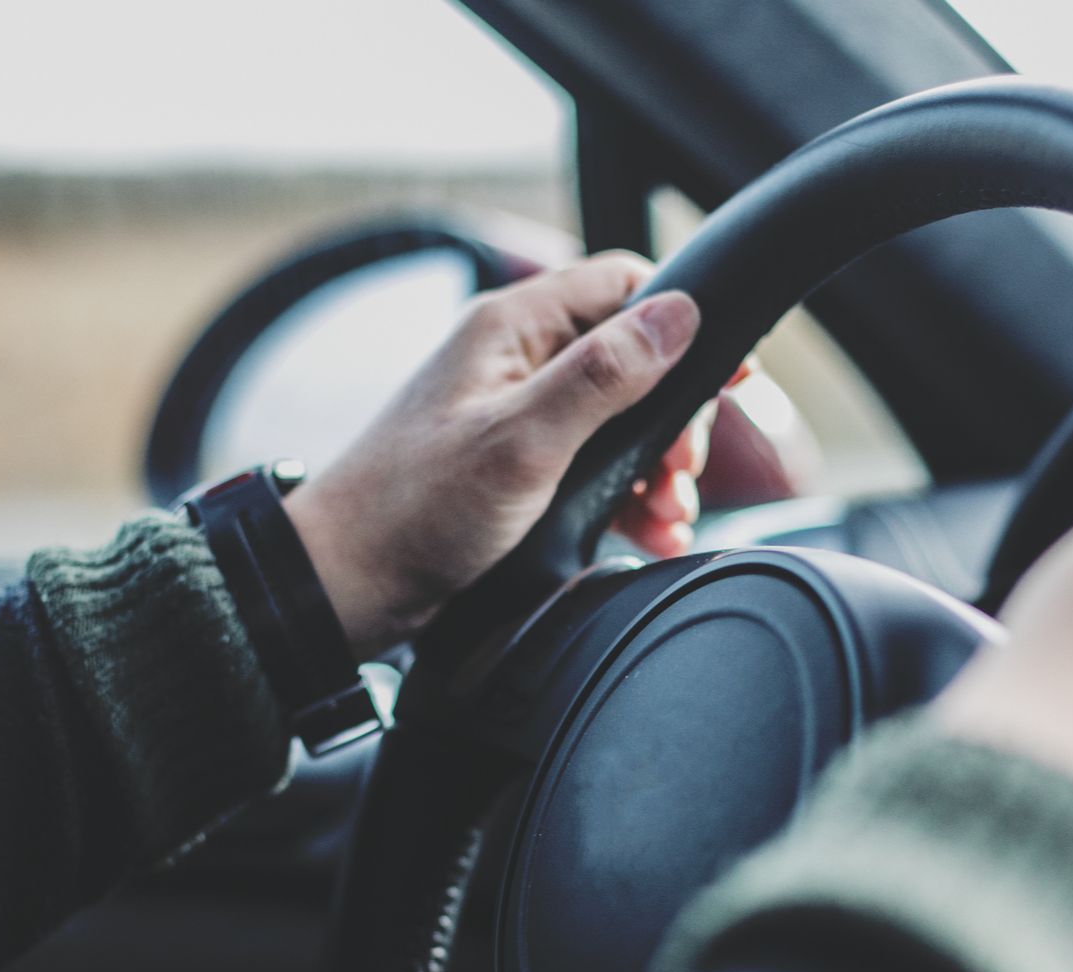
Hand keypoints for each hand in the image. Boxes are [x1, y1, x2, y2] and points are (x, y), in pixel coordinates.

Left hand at [284, 252, 710, 657]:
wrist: (344, 587)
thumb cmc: (414, 509)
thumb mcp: (524, 440)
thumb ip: (603, 376)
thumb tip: (677, 314)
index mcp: (510, 328)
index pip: (621, 283)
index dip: (682, 322)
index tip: (728, 378)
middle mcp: (514, 361)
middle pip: (632, 358)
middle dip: (671, 419)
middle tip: (679, 472)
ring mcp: (514, 415)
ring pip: (618, 420)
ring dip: (656, 468)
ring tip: (667, 516)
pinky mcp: (515, 468)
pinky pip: (594, 467)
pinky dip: (628, 498)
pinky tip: (648, 533)